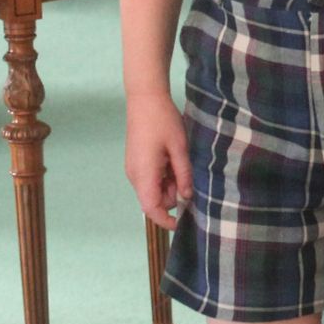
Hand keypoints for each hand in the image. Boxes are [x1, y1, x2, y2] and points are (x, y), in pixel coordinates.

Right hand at [124, 93, 191, 229]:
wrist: (145, 99)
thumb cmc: (163, 122)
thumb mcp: (179, 149)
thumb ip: (184, 175)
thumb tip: (187, 197)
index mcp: (143, 175)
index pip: (151, 208)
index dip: (165, 220)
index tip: (183, 224)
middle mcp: (135, 176)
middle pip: (155, 199)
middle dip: (174, 196)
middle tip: (190, 176)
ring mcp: (134, 169)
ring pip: (155, 188)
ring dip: (171, 184)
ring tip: (182, 162)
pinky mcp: (137, 162)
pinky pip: (152, 178)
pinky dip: (166, 175)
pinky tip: (175, 159)